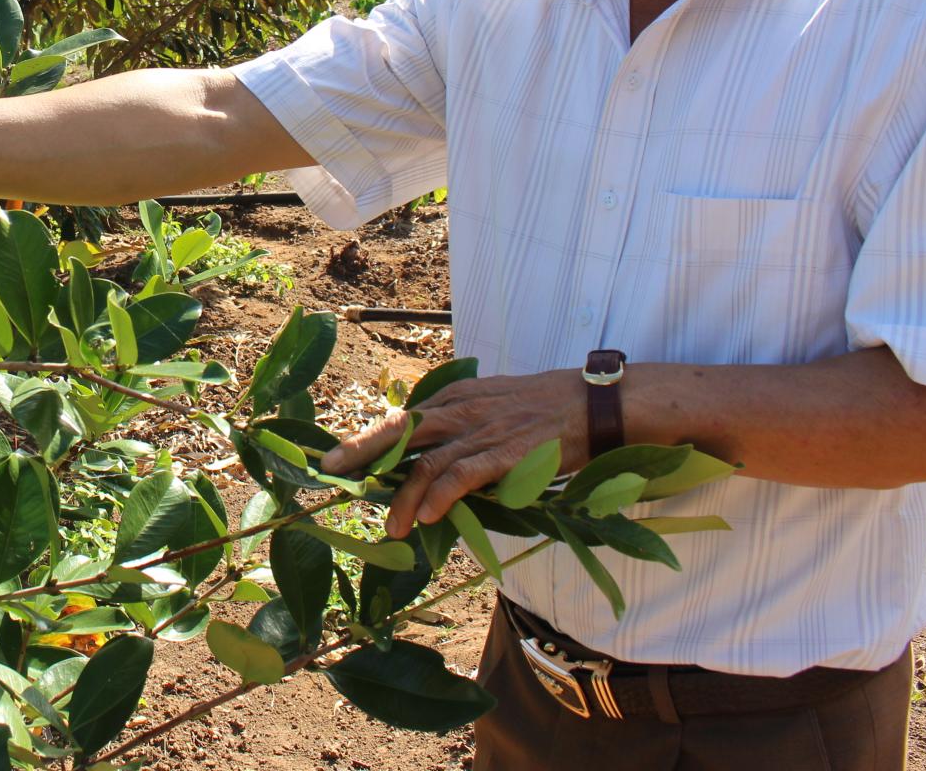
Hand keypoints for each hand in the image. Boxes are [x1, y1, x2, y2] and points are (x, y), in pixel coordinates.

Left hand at [321, 370, 588, 538]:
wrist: (594, 405)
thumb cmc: (545, 411)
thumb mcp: (494, 406)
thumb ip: (462, 428)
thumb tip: (431, 465)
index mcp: (455, 399)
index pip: (401, 419)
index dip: (366, 438)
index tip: (335, 456)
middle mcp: (461, 410)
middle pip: (399, 431)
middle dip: (360, 453)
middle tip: (330, 474)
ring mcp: (481, 431)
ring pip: (427, 463)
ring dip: (403, 498)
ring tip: (390, 527)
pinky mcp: (504, 453)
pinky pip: (462, 476)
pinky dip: (440, 497)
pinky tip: (425, 517)